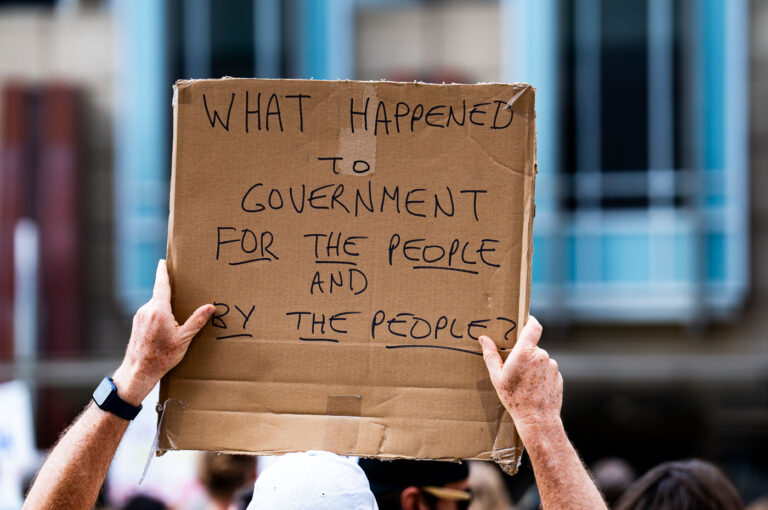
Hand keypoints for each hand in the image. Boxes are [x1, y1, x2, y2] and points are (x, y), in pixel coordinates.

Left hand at [112, 260, 213, 404]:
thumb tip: (210, 307)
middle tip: (183, 295)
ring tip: (176, 320)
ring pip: (155, 306)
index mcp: (158, 309)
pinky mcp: (137, 324)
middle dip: (171, 295)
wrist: (139, 371)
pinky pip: (150, 314)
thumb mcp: (184, 339)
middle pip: (160, 295)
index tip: (163, 261)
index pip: (161, 285)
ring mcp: (139, 316)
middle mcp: (146, 309)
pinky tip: (166, 329)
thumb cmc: (162, 356)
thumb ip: (197, 320)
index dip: (163, 272)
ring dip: (166, 309)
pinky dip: (159, 316)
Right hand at [478, 317, 561, 432]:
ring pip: (540, 359)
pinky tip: (533, 388)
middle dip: (524, 353)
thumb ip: (491, 355)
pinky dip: (540, 375)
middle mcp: (541, 355)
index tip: (525, 321)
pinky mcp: (558, 376)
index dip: (530, 321)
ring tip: (524, 383)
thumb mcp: (497, 377)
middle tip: (514, 367)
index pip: (534, 326)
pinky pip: (547, 370)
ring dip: (533, 366)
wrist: (537, 419)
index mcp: (525, 352)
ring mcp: (552, 366)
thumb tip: (483, 338)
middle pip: (532, 346)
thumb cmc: (514, 398)